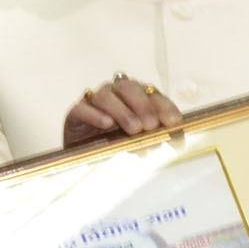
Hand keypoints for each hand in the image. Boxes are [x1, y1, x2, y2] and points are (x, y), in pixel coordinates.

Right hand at [65, 75, 183, 146]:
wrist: (81, 159)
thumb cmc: (113, 146)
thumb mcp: (138, 142)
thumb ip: (154, 137)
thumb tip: (174, 140)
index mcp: (133, 97)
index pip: (151, 94)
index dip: (164, 106)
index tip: (173, 122)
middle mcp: (114, 94)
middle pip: (128, 87)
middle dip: (143, 106)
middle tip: (151, 125)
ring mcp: (93, 102)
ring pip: (106, 96)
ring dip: (122, 111)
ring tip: (134, 129)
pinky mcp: (75, 114)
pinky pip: (82, 108)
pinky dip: (95, 115)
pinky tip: (106, 124)